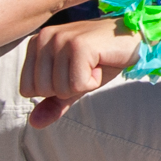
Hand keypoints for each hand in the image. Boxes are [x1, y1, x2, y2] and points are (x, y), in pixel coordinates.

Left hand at [19, 19, 138, 126]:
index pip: (27, 88)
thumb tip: (34, 123)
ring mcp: (61, 39)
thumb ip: (52, 103)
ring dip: (82, 84)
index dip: (54, 90)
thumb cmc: (101, 59)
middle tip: (85, 68)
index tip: (73, 71)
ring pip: (59, 89)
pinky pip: (77, 85)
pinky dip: (93, 81)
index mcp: (36, 42)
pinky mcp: (79, 45)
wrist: (133, 41)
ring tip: (93, 64)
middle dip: (68, 88)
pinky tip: (100, 64)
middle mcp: (44, 37)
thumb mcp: (73, 84)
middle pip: (42, 90)